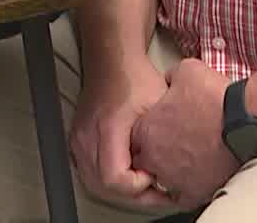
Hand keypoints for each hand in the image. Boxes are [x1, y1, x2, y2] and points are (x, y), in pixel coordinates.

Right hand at [68, 55, 175, 209]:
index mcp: (108, 128)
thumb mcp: (159, 105)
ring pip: (93, 183)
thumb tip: (178, 165)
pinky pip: (88, 172)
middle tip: (156, 191)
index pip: (114, 178)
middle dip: (133, 195)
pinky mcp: (78, 140)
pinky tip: (128, 175)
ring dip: (121, 191)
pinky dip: (109, 181)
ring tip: (145, 185)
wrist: (112, 60)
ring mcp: (79, 139)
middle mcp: (87, 136)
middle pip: (102, 187)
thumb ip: (164, 136)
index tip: (154, 177)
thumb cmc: (135, 78)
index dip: (136, 187)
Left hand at [128, 59, 238, 206]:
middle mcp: (154, 157)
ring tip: (187, 160)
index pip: (135, 136)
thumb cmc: (215, 97)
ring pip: (162, 180)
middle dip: (156, 152)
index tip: (162, 127)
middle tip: (175, 143)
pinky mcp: (193, 192)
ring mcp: (172, 177)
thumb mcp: (186, 71)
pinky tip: (194, 179)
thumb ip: (170, 79)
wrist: (243, 121)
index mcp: (146, 129)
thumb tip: (170, 81)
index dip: (149, 131)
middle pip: (145, 159)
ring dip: (170, 171)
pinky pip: (181, 198)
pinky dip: (185, 190)